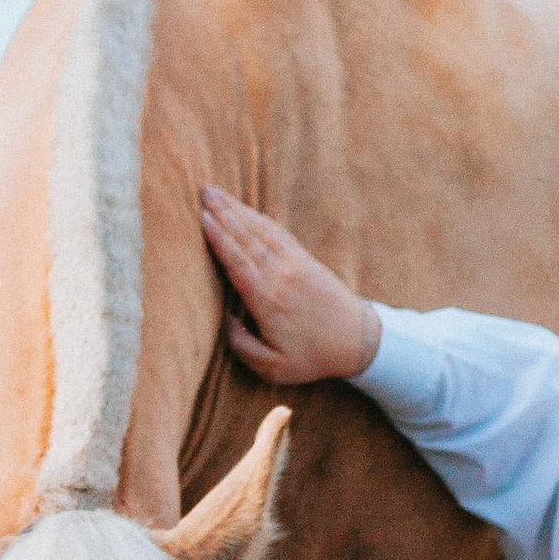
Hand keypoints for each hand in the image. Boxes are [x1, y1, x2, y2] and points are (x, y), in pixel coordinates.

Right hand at [201, 185, 382, 386]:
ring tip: (216, 193)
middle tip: (202, 191)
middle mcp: (281, 277)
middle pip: (246, 238)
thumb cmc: (312, 357)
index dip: (219, 239)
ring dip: (237, 209)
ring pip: (261, 231)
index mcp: (268, 302)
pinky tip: (245, 209)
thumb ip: (242, 347)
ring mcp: (295, 265)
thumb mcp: (273, 368)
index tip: (202, 218)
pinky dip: (259, 218)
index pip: (238, 263)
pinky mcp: (305, 260)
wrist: (357, 340)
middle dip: (223, 213)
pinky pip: (278, 233)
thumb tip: (224, 321)